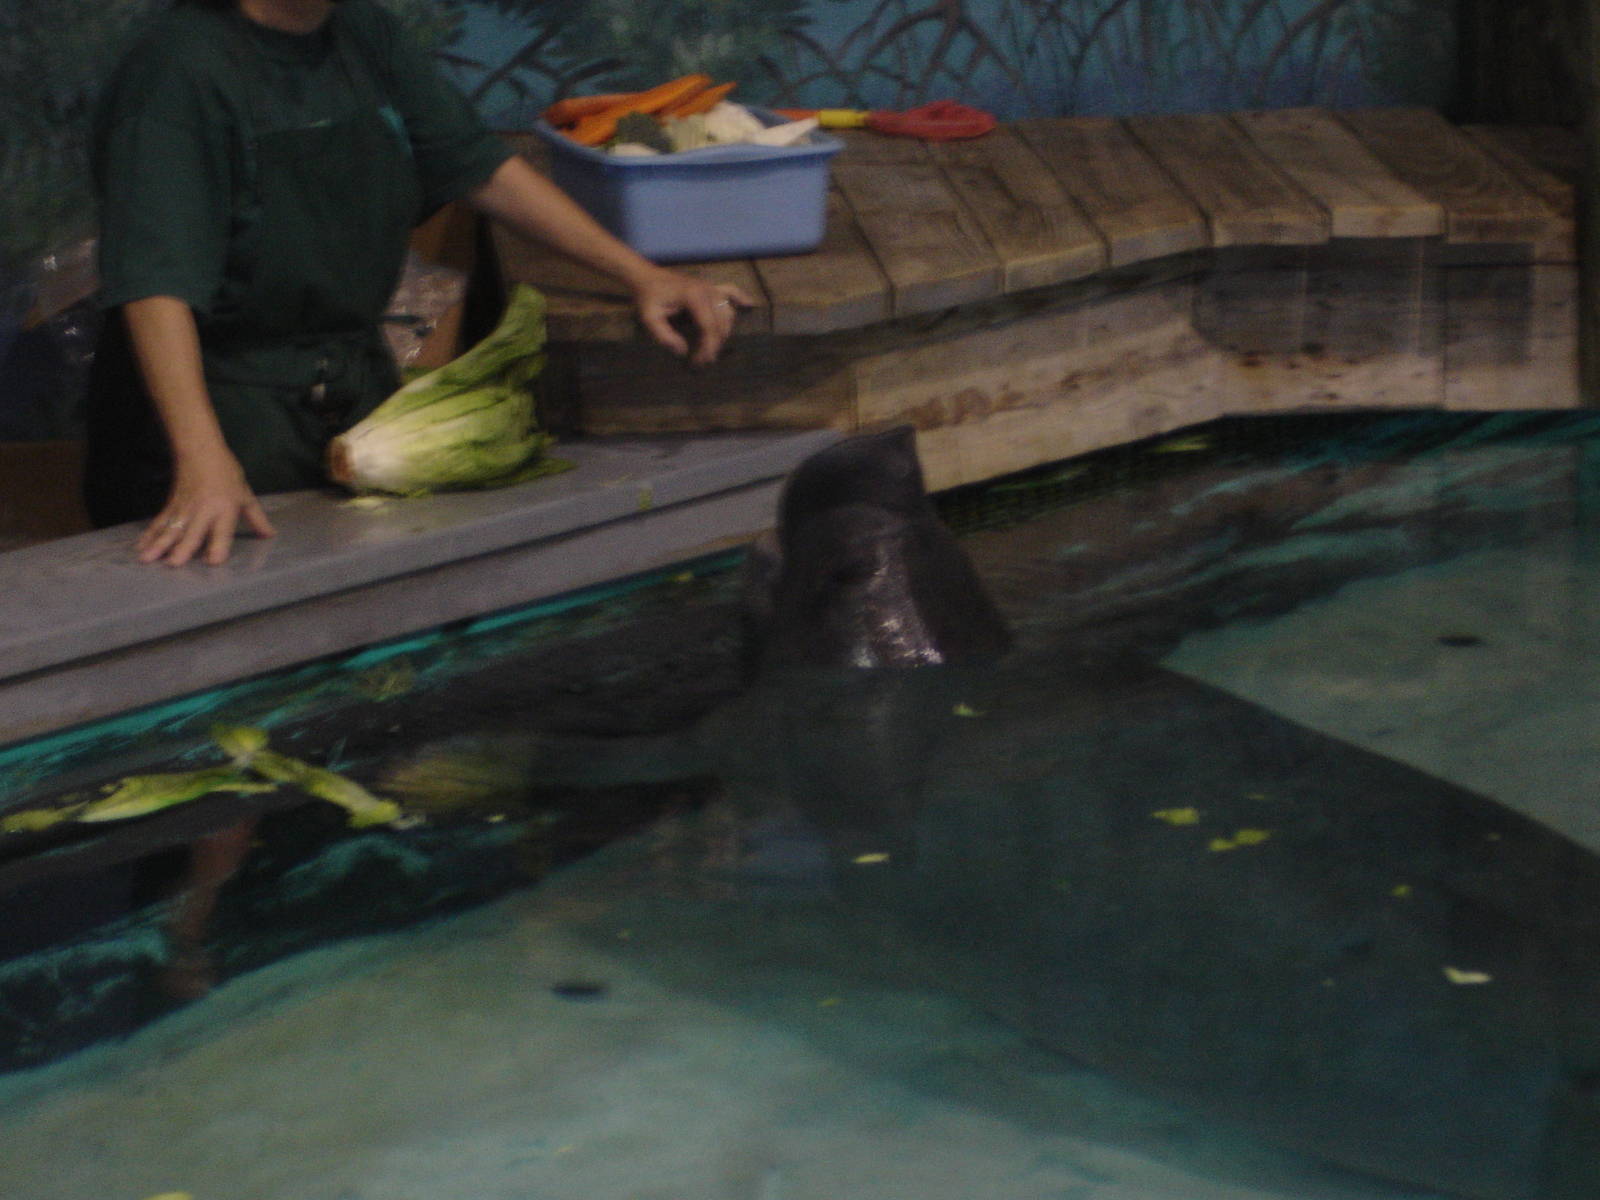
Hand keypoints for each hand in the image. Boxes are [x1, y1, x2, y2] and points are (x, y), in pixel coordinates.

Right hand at [138, 450, 275, 566]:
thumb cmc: (226, 473)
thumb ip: (256, 518)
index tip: (213, 561)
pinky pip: (159, 522)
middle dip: (183, 548)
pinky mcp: (171, 506)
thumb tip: (269, 535)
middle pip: (192, 531)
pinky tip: (140, 547)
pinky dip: (149, 535)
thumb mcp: (245, 494)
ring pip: (170, 528)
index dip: (218, 546)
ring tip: (147, 559)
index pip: (222, 531)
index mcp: (225, 509)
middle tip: (174, 563)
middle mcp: (203, 511)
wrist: (199, 450)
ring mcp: (184, 509)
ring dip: (158, 544)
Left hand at [629, 266, 753, 365]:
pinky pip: (731, 291)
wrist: (645, 277)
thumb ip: (664, 337)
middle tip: (702, 362)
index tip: (698, 362)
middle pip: (721, 323)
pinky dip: (741, 299)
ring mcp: (711, 287)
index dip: (707, 347)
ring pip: (728, 313)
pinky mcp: (710, 287)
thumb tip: (683, 352)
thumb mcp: (649, 319)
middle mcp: (707, 291)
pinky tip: (750, 306)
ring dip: (724, 333)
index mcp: (694, 297)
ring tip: (712, 349)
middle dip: (714, 346)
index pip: (709, 327)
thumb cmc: (647, 298)